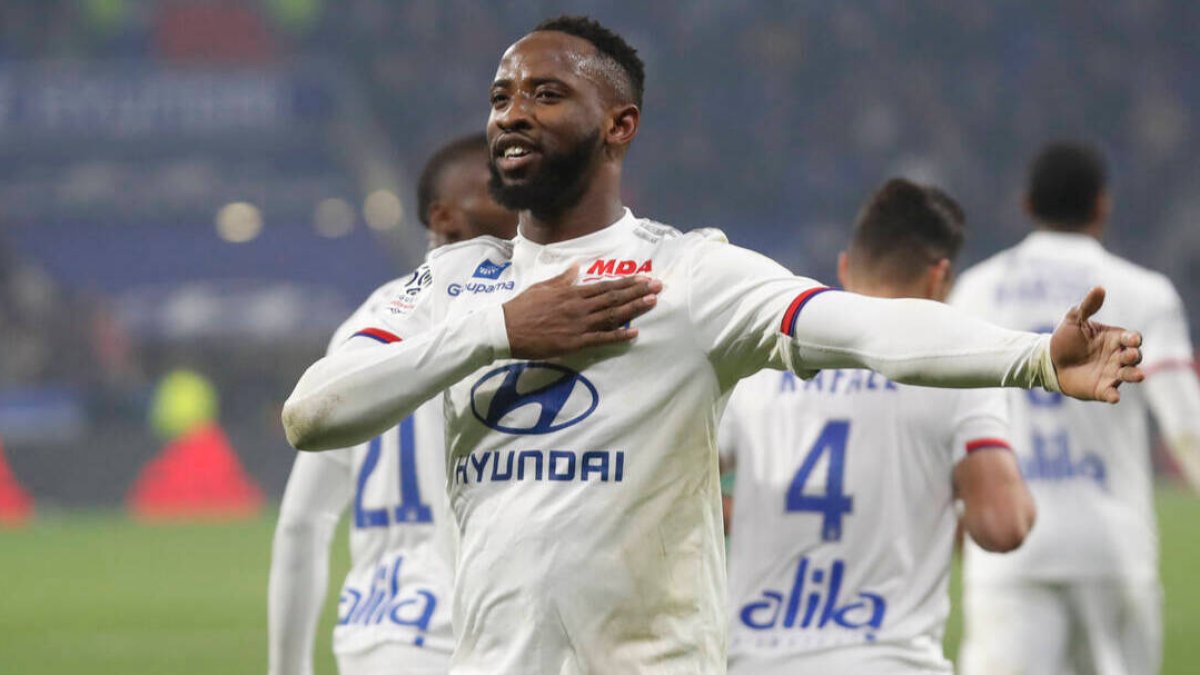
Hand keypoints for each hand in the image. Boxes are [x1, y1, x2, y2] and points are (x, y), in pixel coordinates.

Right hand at [502, 264, 661, 358]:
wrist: (506, 328)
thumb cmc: (523, 307)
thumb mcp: (543, 287)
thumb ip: (564, 279)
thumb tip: (577, 267)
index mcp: (572, 292)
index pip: (606, 286)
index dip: (627, 283)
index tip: (643, 279)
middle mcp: (580, 306)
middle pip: (614, 298)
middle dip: (638, 292)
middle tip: (658, 287)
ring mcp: (579, 324)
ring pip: (612, 315)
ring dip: (634, 309)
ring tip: (652, 303)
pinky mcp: (574, 342)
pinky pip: (601, 339)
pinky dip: (618, 336)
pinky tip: (634, 333)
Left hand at [1050, 287, 1143, 402]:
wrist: (1048, 361)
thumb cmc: (1065, 339)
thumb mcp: (1074, 319)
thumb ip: (1088, 306)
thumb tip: (1099, 288)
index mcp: (1114, 339)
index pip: (1131, 338)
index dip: (1133, 339)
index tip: (1131, 339)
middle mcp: (1117, 357)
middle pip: (1134, 357)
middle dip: (1135, 356)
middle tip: (1130, 355)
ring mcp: (1110, 374)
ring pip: (1128, 375)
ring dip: (1134, 375)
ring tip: (1138, 376)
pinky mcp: (1100, 389)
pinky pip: (1111, 393)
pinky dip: (1114, 395)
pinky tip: (1114, 397)